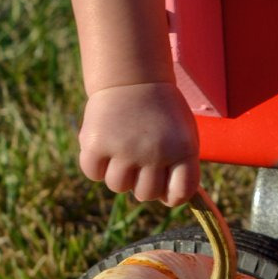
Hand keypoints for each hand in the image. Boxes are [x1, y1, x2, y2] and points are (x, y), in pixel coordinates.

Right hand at [77, 81, 200, 206]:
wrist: (132, 78)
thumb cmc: (161, 111)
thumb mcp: (182, 134)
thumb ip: (181, 167)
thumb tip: (170, 200)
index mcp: (183, 149)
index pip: (181, 193)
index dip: (171, 195)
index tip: (165, 188)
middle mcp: (156, 151)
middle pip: (146, 195)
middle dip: (142, 181)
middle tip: (141, 156)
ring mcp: (125, 149)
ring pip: (118, 186)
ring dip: (119, 172)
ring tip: (123, 146)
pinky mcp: (97, 144)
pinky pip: (94, 173)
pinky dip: (96, 164)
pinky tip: (106, 143)